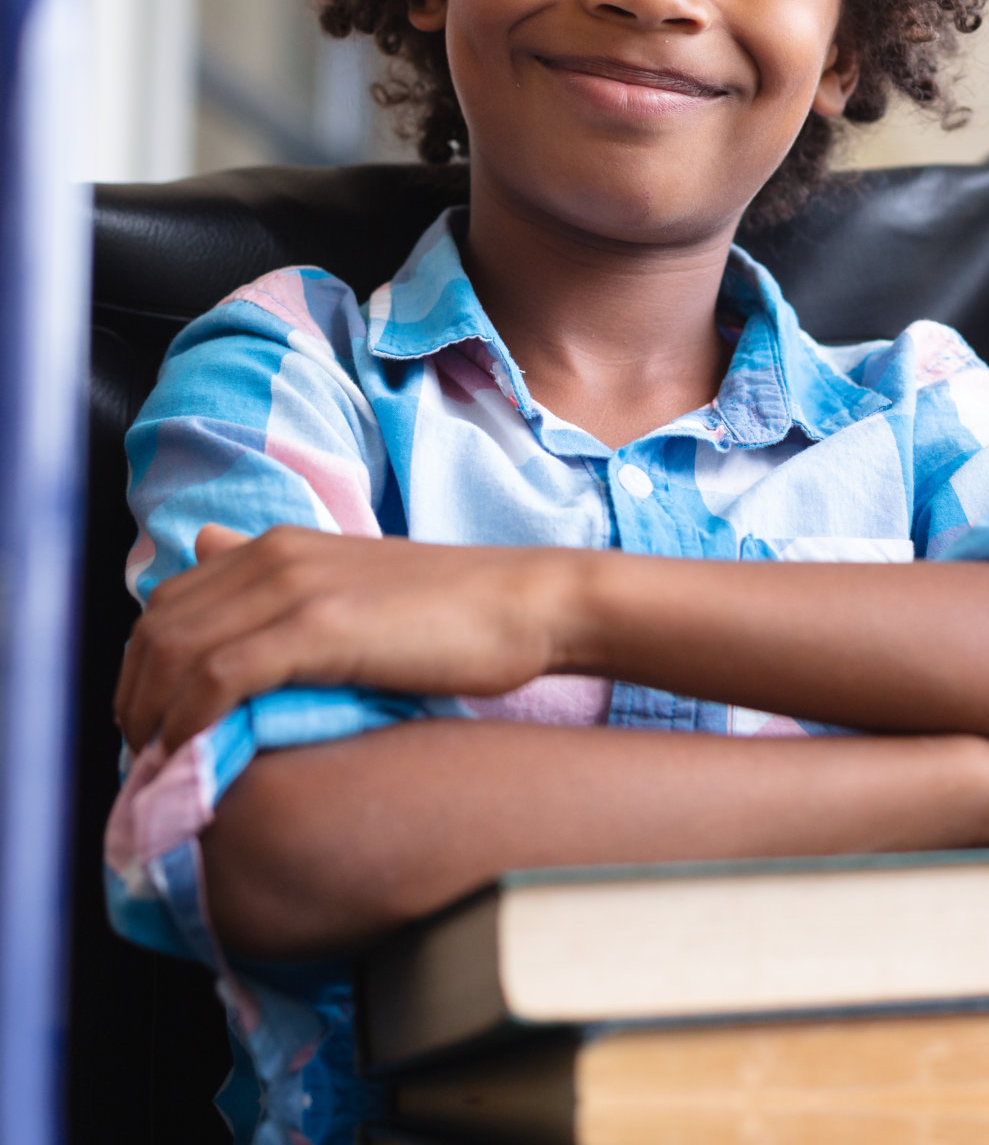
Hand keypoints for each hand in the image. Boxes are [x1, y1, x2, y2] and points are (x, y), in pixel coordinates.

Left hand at [114, 525, 577, 753]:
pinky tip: (193, 758)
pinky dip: (188, 723)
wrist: (526, 605)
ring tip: (162, 771)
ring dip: (152, 720)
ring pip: (174, 653)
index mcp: (280, 544)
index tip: (153, 726)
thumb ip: (277, 572)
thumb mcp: (354, 578)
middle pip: (156, 629)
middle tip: (148, 760)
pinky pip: (217, 677)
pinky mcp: (318, 627)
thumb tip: (204, 544)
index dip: (143, 669)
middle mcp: (274, 555)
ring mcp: (294, 587)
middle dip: (135, 700)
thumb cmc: (456, 608)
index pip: (168, 602)